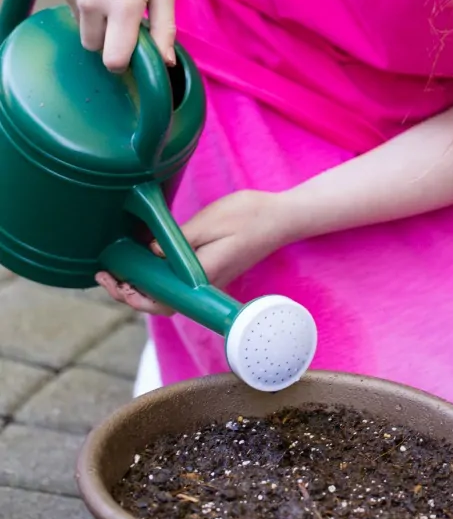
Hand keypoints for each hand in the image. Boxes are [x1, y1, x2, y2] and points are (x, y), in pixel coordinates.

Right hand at [47, 0, 175, 71]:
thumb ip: (165, 28)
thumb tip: (166, 62)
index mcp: (123, 8)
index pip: (113, 60)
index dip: (122, 60)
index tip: (130, 50)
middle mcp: (91, 2)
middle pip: (92, 45)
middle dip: (107, 37)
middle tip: (122, 11)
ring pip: (80, 21)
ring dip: (93, 13)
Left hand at [95, 190, 295, 314]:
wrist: (282, 218)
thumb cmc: (249, 215)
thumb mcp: (209, 220)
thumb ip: (178, 240)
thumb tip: (150, 253)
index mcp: (203, 276)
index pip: (161, 301)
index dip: (132, 296)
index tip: (112, 279)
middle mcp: (205, 285)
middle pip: (160, 303)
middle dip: (128, 294)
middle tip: (104, 275)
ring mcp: (209, 280)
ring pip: (168, 294)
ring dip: (140, 286)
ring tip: (116, 270)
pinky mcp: (211, 272)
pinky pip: (178, 284)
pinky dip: (156, 278)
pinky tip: (144, 263)